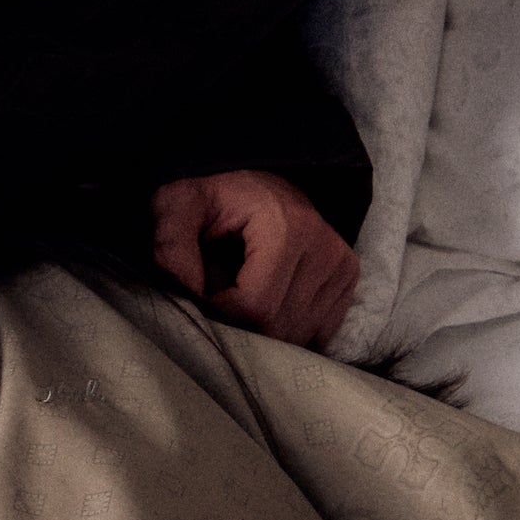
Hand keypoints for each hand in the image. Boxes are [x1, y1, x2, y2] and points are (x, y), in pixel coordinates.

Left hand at [151, 170, 357, 347]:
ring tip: (246, 288)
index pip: (255, 307)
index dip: (219, 311)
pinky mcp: (347, 283)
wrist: (254, 183)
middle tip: (221, 288)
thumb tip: (186, 291)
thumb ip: (171, 244)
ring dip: (261, 326)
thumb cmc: (212, 197)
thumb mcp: (178, 205)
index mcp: (289, 227)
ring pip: (297, 336)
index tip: (202, 290)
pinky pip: (316, 335)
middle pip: (278, 328)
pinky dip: (286, 327)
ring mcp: (343, 268)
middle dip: (239, 322)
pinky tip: (271, 299)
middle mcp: (327, 249)